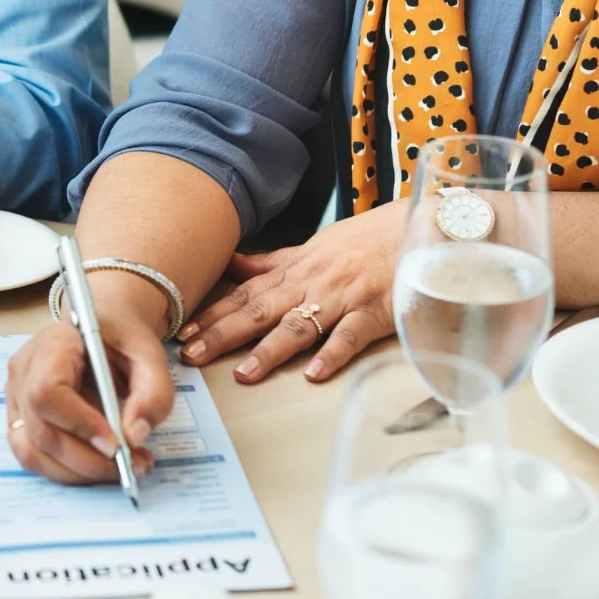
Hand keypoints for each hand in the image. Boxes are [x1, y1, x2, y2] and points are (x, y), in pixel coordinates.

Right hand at [4, 293, 171, 484]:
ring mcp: (17, 397)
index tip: (116, 444)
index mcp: (52, 344)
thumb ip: (152, 393)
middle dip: (87, 459)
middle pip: (41, 429)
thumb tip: (134, 436)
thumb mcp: (151, 356)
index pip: (47, 391)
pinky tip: (99, 466)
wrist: (105, 332)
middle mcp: (24, 371)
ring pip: (32, 451)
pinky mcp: (21, 420)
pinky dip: (68, 471)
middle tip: (130, 465)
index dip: (78, 424)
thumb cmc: (123, 340)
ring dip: (77, 472)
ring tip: (121, 469)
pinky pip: (34, 457)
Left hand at [177, 202, 406, 384]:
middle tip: (191, 355)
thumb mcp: (313, 247)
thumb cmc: (365, 240)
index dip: (212, 313)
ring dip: (270, 350)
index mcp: (294, 271)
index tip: (179, 331)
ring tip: (244, 373)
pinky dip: (333, 353)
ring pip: (300, 325)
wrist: (419, 225)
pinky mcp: (375, 311)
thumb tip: (232, 265)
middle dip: (223, 334)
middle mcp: (312, 284)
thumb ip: (272, 263)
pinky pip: (352, 334)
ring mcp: (343, 298)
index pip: (244, 294)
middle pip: (260, 311)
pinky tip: (314, 373)